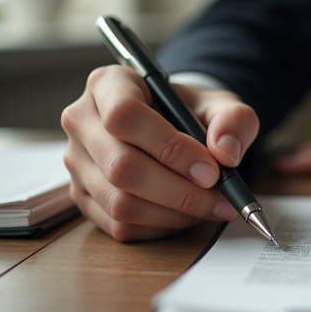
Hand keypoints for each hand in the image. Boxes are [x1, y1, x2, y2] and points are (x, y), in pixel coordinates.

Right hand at [61, 65, 258, 241]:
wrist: (175, 127)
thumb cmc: (190, 112)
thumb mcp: (220, 104)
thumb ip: (233, 120)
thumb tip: (225, 152)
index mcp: (108, 84)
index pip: (124, 116)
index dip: (170, 148)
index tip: (211, 169)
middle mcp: (82, 121)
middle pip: (122, 167)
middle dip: (180, 190)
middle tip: (220, 196)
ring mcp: (77, 162)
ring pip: (121, 203)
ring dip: (175, 213)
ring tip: (211, 206)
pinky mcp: (83, 196)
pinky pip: (120, 225)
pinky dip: (161, 226)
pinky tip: (186, 214)